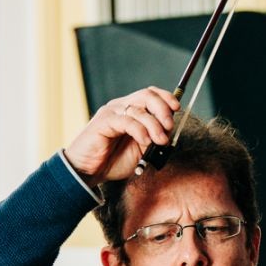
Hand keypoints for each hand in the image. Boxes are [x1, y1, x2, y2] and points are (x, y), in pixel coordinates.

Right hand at [64, 87, 181, 185]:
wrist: (87, 172)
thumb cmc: (112, 161)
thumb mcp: (141, 150)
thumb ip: (154, 138)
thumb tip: (169, 131)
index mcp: (130, 111)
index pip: (151, 94)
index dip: (166, 97)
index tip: (177, 108)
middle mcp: (120, 107)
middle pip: (147, 95)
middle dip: (163, 109)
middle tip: (169, 126)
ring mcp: (111, 113)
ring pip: (139, 109)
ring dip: (154, 125)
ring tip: (160, 141)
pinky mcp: (103, 123)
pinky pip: (126, 121)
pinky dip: (139, 130)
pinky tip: (145, 140)